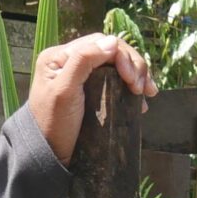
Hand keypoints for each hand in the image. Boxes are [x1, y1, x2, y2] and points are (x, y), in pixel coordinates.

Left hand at [28, 33, 158, 164]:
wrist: (50, 154)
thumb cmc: (54, 123)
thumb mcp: (64, 90)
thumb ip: (83, 61)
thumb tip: (112, 43)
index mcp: (60, 56)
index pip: (100, 42)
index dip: (123, 56)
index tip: (132, 80)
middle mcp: (71, 61)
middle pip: (112, 51)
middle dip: (134, 65)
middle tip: (142, 89)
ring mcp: (83, 76)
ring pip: (118, 64)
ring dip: (137, 74)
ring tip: (146, 93)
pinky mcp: (93, 91)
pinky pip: (117, 80)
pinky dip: (132, 86)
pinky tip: (139, 100)